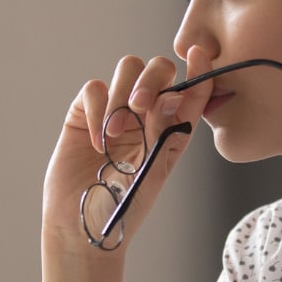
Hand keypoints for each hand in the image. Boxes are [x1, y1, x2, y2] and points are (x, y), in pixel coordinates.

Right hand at [40, 46, 214, 255]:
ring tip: (115, 132)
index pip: (191, 90)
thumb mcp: (153, 171)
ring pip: (127, 69)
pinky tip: (96, 140)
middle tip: (141, 106)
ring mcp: (115, 111)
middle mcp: (146, 115)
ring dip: (123, 93)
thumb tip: (172, 95)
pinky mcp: (84, 114)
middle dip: (152, 80)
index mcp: (172, 128)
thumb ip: (164, 132)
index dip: (198, 69)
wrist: (82, 226)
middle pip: (157, 68)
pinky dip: (97, 109)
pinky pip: (94, 89)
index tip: (199, 56)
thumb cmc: (124, 207)